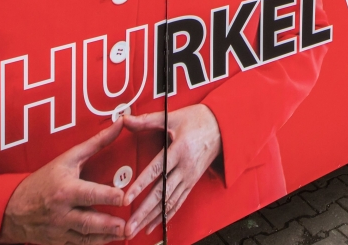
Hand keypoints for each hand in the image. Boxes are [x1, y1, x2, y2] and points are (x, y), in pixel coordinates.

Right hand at [0, 120, 125, 244]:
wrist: (11, 208)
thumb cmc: (43, 180)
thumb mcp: (67, 159)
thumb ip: (97, 143)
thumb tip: (120, 123)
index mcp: (65, 190)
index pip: (89, 194)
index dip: (107, 196)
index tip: (123, 197)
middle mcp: (62, 213)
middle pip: (88, 221)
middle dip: (109, 226)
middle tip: (128, 227)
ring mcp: (60, 230)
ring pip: (85, 238)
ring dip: (106, 238)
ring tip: (125, 235)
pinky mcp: (59, 243)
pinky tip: (109, 241)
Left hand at [121, 104, 221, 236]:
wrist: (222, 127)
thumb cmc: (197, 120)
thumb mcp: (172, 117)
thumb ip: (147, 121)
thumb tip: (125, 119)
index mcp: (179, 150)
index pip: (156, 171)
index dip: (141, 185)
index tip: (126, 198)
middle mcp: (185, 168)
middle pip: (161, 194)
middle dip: (143, 212)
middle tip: (128, 226)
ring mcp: (189, 177)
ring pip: (168, 203)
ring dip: (151, 218)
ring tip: (136, 230)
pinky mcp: (192, 183)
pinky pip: (178, 203)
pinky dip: (165, 216)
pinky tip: (152, 225)